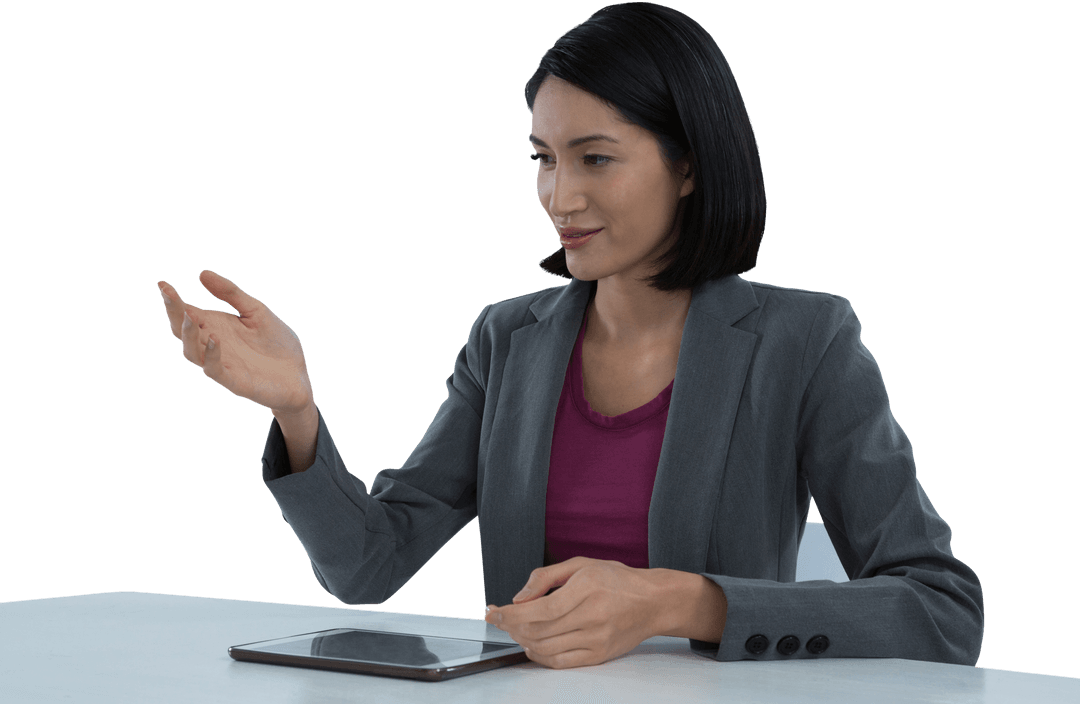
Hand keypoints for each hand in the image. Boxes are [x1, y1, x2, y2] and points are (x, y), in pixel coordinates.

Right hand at [157, 270, 314, 414]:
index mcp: (215, 326)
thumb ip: (231, 294)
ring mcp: (221, 363)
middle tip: (168, 294)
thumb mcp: (256, 311)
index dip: (173, 300)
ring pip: (191, 351)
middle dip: (174, 313)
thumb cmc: (276, 343)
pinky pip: (214, 370)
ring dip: (188, 334)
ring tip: (189, 316)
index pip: (187, 313)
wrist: (299, 374)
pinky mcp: (234, 381)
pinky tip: (215, 339)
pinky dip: (211, 355)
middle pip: (182, 331)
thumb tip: (202, 273)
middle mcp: (212, 344)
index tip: (162, 283)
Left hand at [483, 557, 664, 669]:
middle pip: (539, 630)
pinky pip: (560, 662)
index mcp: (587, 588)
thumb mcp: (581, 564)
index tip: (493, 612)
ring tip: (515, 629)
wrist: (652, 602)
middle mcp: (593, 616)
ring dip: (522, 641)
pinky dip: (539, 656)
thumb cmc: (618, 580)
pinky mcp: (599, 656)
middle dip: (512, 627)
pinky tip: (532, 645)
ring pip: (546, 649)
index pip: (540, 609)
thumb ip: (546, 577)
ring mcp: (597, 639)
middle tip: (500, 619)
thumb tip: (518, 598)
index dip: (511, 614)